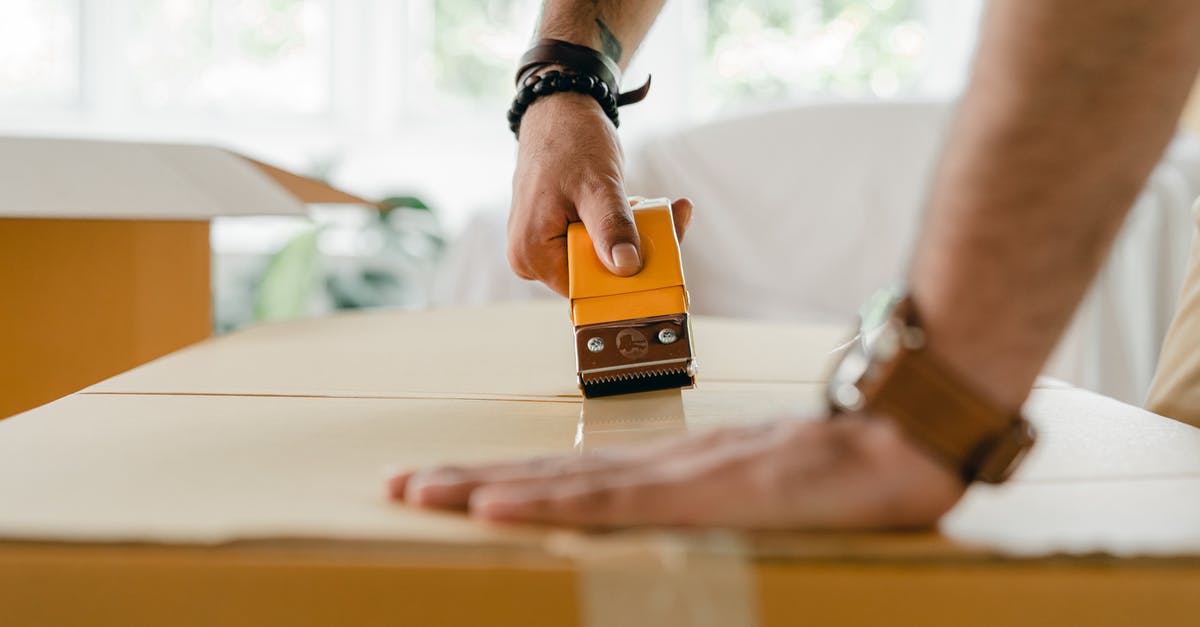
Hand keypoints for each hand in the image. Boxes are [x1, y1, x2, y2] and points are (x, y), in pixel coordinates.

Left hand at [388, 415, 964, 529]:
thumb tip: (692, 505)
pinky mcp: (700, 491)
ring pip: (562, 484)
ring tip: (418, 491)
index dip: (511, 480)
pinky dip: (547, 501)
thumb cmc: (847, 468)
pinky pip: (611, 501)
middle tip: (398, 483)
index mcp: (675, 470)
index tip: (452, 485)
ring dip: (483, 487)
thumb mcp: (772, 487)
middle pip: (550, 475)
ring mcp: (678, 476)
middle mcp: (662, 466)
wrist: (904, 440)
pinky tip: (497, 504)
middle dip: (469, 480)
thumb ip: (728, 492)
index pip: (577, 477)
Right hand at [508, 89, 692, 295]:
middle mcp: (532, 258)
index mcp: (532, 255)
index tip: (666, 257)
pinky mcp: (560, 235)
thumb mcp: (596, 185)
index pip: (588, 289)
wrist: (559, 110)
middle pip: (598, 276)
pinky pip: (599, 243)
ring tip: (655, 206)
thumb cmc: (570, 141)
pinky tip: (641, 204)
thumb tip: (627, 267)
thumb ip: (611, 227)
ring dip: (636, 237)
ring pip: (603, 259)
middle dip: (638, 252)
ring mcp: (545, 247)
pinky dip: (625, 228)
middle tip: (670, 220)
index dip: (628, 279)